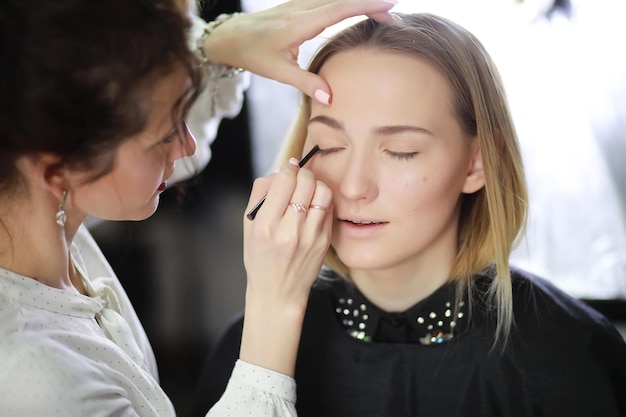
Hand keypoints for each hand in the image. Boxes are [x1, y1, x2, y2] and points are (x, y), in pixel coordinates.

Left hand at [202, 0, 396, 104]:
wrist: (230, 35)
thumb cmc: (252, 53)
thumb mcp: (277, 72)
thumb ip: (305, 83)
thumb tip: (330, 97)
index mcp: (298, 23)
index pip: (339, 9)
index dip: (365, 6)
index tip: (389, 6)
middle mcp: (301, 8)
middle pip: (343, 0)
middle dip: (370, 4)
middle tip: (395, 14)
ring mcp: (299, 3)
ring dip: (359, 3)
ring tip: (382, 13)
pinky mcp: (298, 5)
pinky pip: (327, 0)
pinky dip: (345, 3)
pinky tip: (356, 7)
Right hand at [240, 157, 332, 374]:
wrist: (278, 292)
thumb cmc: (260, 258)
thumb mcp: (249, 227)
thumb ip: (260, 195)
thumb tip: (279, 172)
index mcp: (266, 225)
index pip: (284, 182)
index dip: (288, 168)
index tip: (288, 166)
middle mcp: (289, 231)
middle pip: (306, 183)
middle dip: (302, 174)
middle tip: (298, 177)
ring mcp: (310, 237)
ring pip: (323, 192)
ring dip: (316, 185)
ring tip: (308, 190)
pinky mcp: (324, 241)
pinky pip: (328, 209)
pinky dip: (321, 202)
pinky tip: (313, 207)